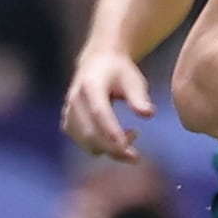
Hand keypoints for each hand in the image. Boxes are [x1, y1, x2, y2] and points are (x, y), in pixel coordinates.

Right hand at [62, 45, 154, 161]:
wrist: (98, 61)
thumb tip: (149, 113)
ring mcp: (68, 111)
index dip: (112, 132)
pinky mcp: (68, 122)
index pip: (100, 112)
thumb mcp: (133, 80)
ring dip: (108, 148)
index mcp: (91, 85)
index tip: (127, 149)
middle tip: (135, 155)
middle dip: (112, 149)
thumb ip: (139, 98)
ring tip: (131, 135)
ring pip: (85, 141)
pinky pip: (81, 142)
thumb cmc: (120, 72)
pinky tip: (116, 138)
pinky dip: (99, 147)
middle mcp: (75, 99)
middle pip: (90, 133)